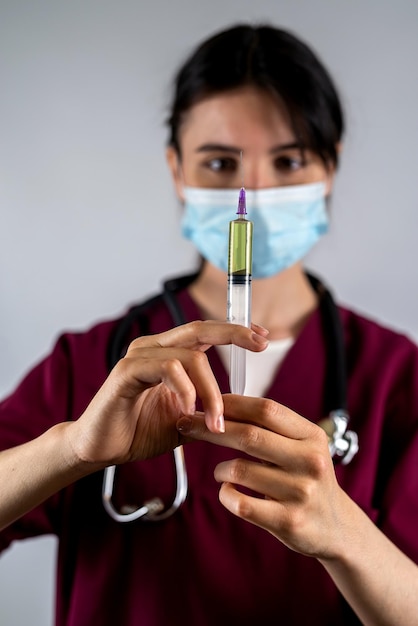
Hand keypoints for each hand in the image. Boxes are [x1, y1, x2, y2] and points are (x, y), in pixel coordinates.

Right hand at [66, 321, 268, 467]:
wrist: (101, 449)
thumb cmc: (138, 432)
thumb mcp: (185, 422)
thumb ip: (208, 411)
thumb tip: (243, 411)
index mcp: (167, 354)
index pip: (205, 332)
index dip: (235, 331)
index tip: (263, 337)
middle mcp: (153, 348)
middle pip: (200, 329)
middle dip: (234, 333)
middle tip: (261, 343)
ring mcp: (139, 357)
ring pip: (190, 356)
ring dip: (210, 390)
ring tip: (213, 421)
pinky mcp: (126, 372)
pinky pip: (167, 368)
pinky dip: (185, 389)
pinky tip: (187, 411)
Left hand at [177, 394, 350, 559]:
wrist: (337, 528)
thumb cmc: (307, 479)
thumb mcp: (302, 447)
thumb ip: (270, 428)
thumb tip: (220, 405)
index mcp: (312, 436)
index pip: (266, 410)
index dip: (232, 404)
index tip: (206, 401)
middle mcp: (310, 461)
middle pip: (249, 435)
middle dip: (210, 428)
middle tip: (186, 424)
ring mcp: (301, 492)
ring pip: (239, 470)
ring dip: (220, 470)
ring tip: (223, 472)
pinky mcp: (289, 521)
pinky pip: (240, 502)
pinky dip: (226, 494)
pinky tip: (229, 492)